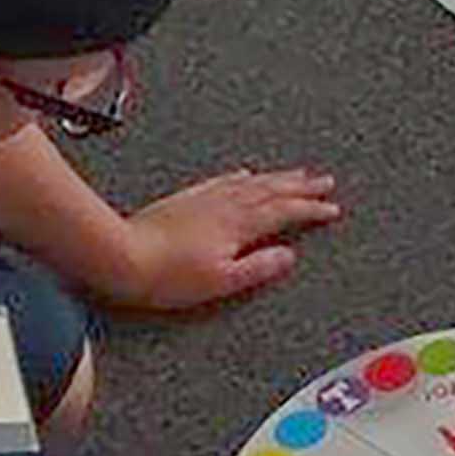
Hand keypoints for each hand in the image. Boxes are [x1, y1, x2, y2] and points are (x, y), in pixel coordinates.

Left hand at [103, 167, 341, 310]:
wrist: (122, 256)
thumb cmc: (167, 276)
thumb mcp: (221, 282)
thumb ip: (259, 267)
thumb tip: (287, 256)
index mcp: (240, 225)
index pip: (286, 212)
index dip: (311, 210)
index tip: (332, 209)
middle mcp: (227, 206)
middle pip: (274, 191)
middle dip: (303, 187)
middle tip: (325, 182)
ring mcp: (206, 199)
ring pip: (253, 182)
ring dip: (279, 178)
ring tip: (297, 174)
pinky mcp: (187, 200)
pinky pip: (224, 180)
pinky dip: (241, 177)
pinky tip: (244, 174)